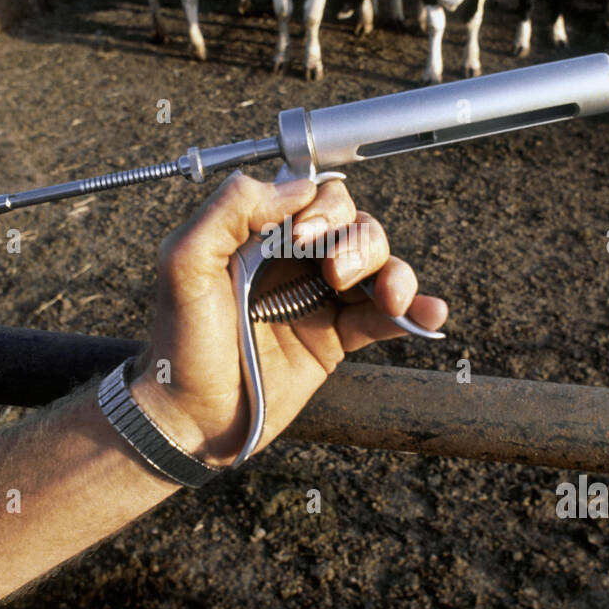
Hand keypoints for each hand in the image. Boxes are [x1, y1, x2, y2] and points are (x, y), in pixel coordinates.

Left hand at [131, 171, 447, 465]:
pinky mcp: (336, 339)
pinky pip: (385, 316)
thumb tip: (294, 188)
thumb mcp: (184, 264)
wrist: (190, 420)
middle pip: (354, 224)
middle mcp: (292, 261)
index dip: (322, 206)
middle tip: (334, 275)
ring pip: (377, 264)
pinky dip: (414, 309)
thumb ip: (229, 211)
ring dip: (394, 271)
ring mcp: (318, 299)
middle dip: (358, 241)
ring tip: (388, 298)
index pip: (311, 195)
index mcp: (258, 234)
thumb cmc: (179, 343)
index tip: (306, 234)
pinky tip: (430, 312)